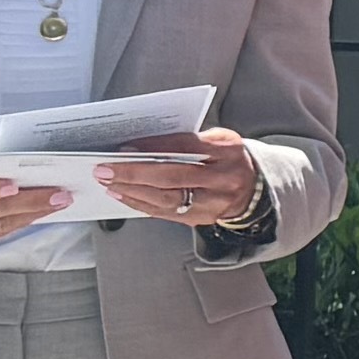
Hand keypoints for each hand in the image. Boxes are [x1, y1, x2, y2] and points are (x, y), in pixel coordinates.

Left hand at [99, 127, 265, 228]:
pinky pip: (165, 213)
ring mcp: (213, 203)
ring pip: (167, 199)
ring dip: (132, 191)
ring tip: (108, 182)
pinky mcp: (200, 219)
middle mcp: (223, 178)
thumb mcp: (216, 140)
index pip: (186, 146)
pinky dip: (140, 203)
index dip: (154, 147)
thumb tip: (141, 145)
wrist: (252, 190)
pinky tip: (122, 195)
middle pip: (173, 177)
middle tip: (105, 169)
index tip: (125, 147)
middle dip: (134, 173)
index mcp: (227, 150)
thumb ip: (186, 140)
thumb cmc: (227, 159)